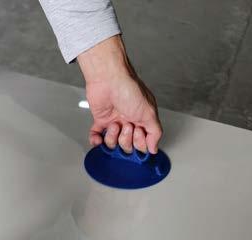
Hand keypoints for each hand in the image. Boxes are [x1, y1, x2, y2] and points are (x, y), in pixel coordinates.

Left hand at [78, 35, 162, 153]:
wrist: (108, 78)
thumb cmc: (129, 89)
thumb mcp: (149, 112)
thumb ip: (155, 132)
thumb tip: (154, 148)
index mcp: (143, 121)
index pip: (142, 144)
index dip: (139, 143)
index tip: (138, 130)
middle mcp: (129, 123)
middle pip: (127, 147)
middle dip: (126, 139)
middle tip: (126, 126)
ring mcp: (115, 123)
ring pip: (112, 144)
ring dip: (112, 137)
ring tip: (114, 124)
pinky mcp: (101, 121)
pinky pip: (97, 138)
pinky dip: (96, 141)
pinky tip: (98, 138)